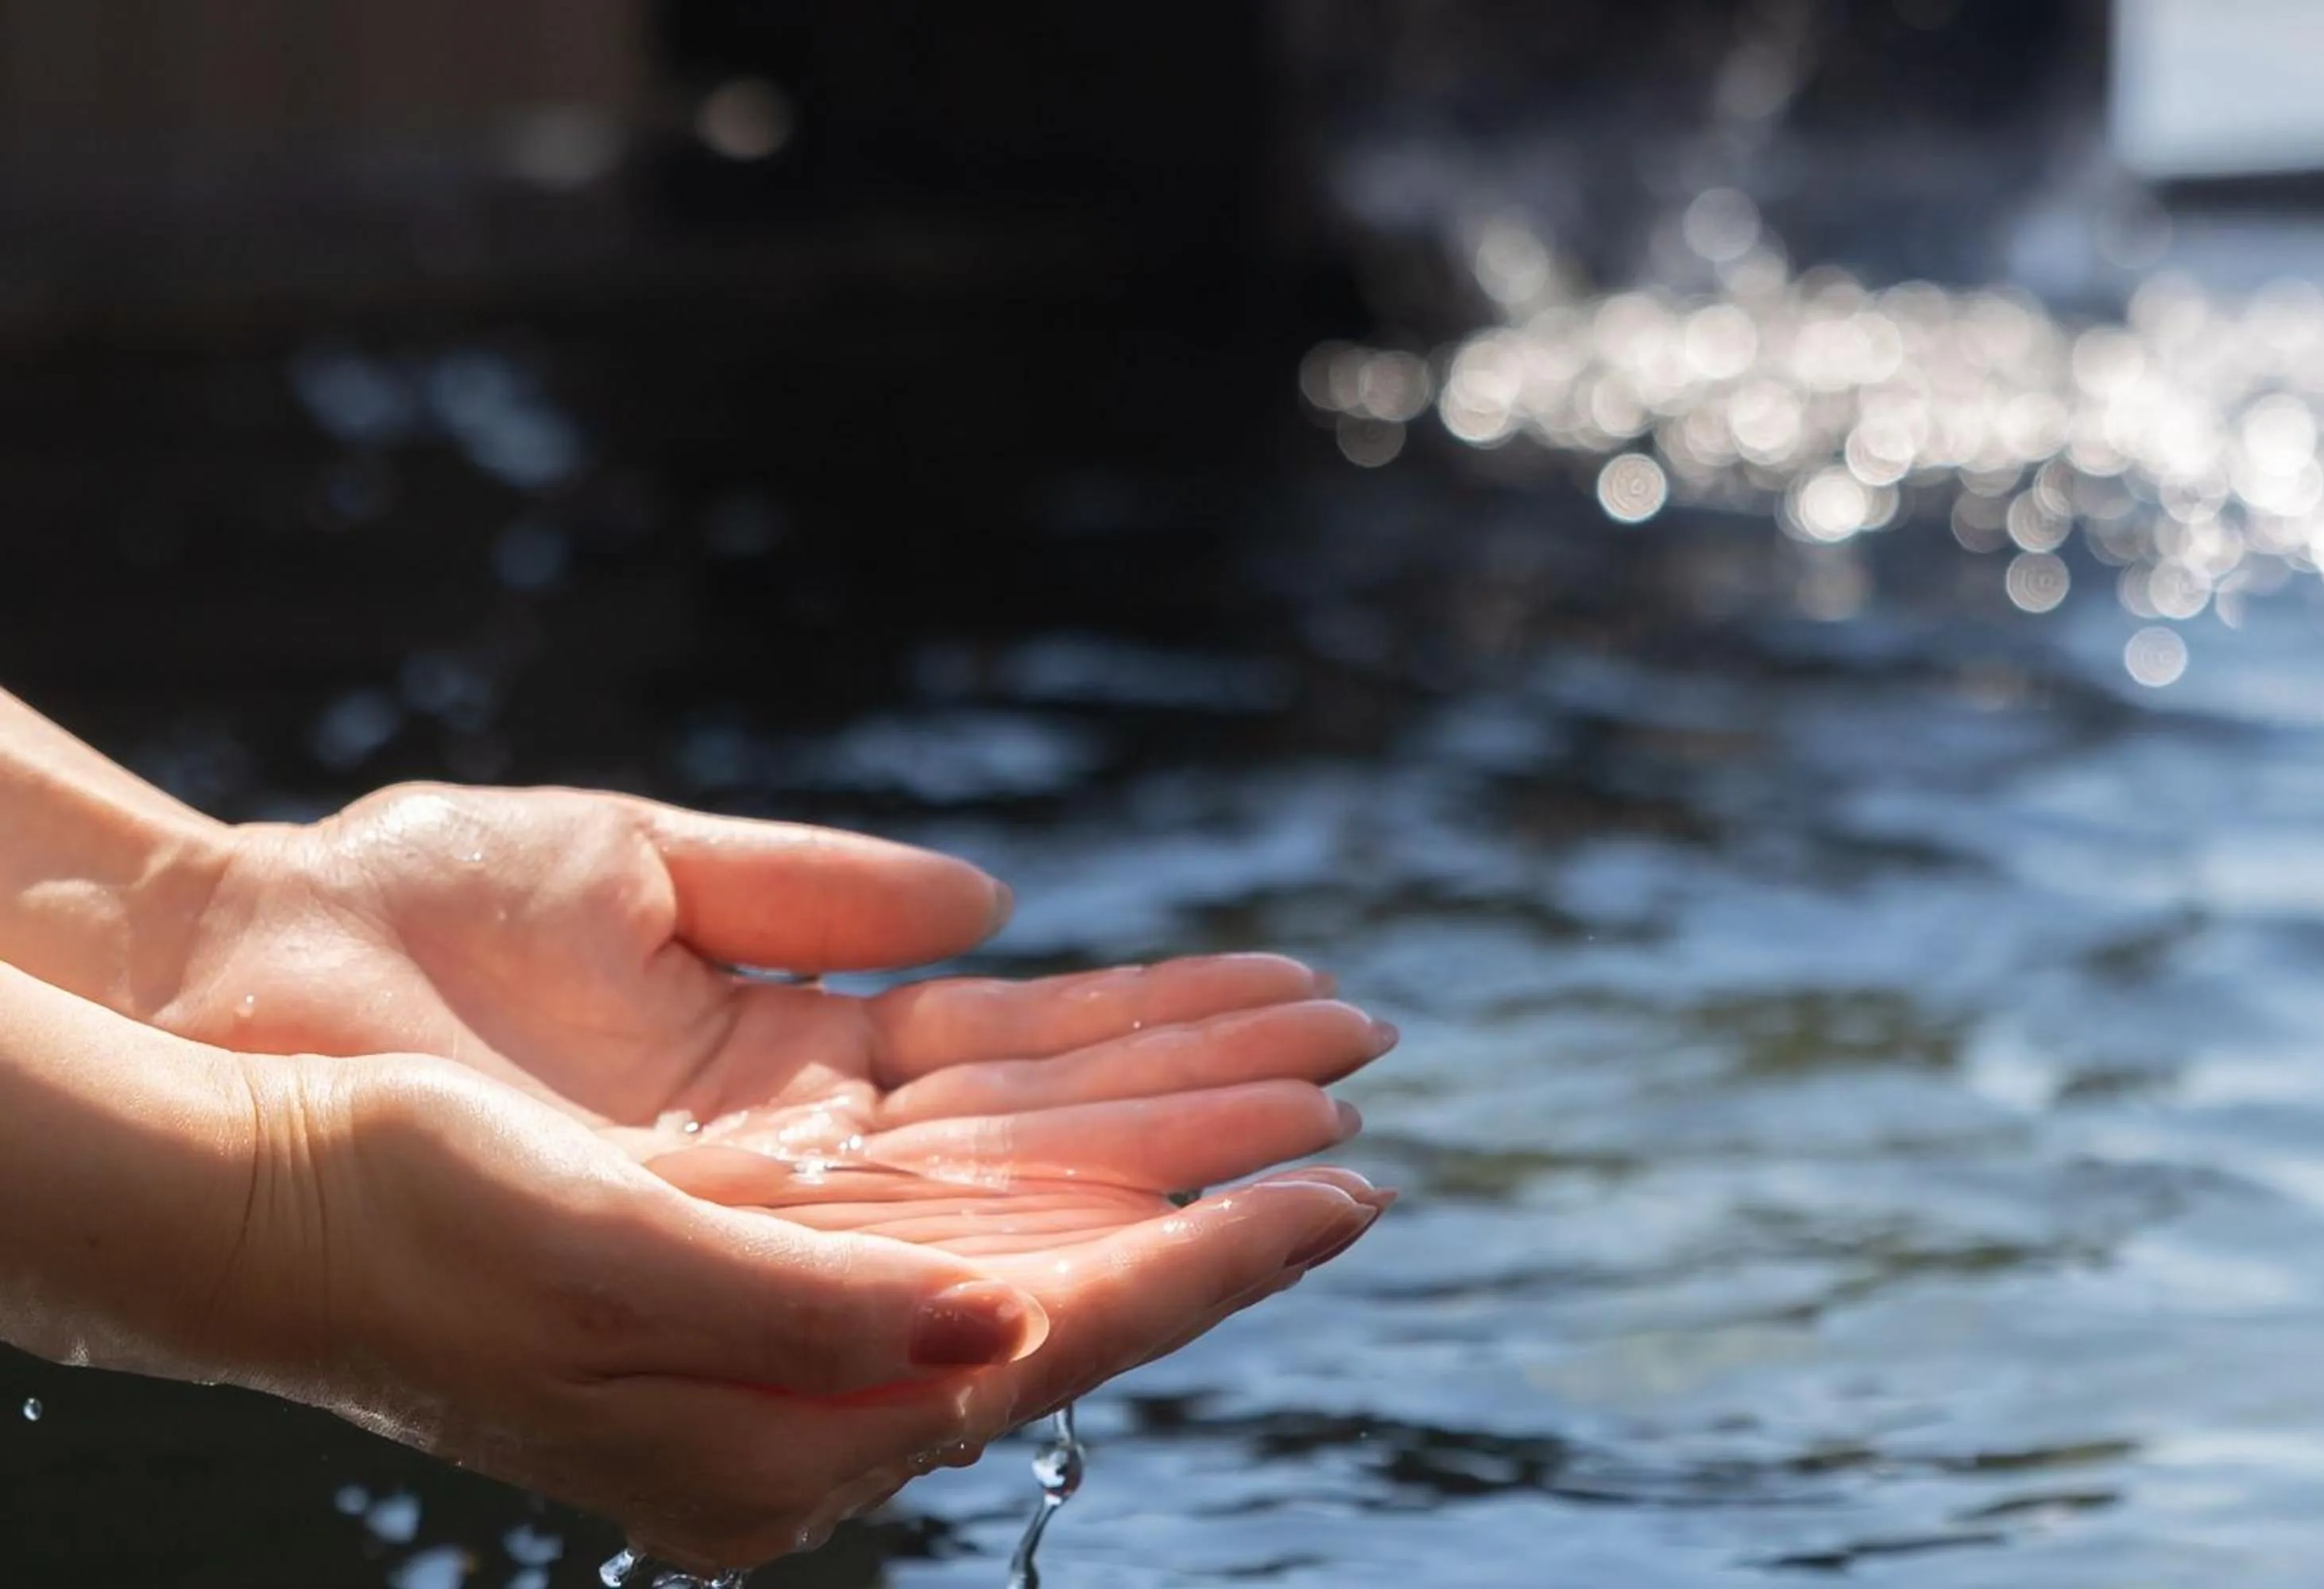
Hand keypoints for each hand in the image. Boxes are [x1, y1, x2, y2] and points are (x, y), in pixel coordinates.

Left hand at [158, 785, 1391, 1171]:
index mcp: (796, 1087)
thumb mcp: (647, 871)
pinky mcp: (689, 1292)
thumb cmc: (404, 920)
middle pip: (1049, 1165)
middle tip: (1366, 1082)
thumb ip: (821, 892)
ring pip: (1012, 1239)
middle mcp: (794, 1192)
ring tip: (1326, 1149)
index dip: (1172, 1042)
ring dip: (1175, 1199)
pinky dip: (1039, 1286)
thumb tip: (994, 904)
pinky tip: (1168, 1248)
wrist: (231, 983)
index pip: (1027, 1076)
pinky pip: (894, 1305)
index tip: (1306, 1006)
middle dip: (1213, 1125)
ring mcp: (748, 1249)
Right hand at [221, 1051, 1386, 1570]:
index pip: (1056, 1325)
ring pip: (1029, 1167)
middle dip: (1217, 1152)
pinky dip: (1051, 1075)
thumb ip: (820, 1314)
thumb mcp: (608, 1275)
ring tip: (1289, 1037)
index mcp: (792, 1417)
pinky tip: (1123, 1049)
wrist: (250, 1178)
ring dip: (1156, 1098)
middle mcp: (817, 1345)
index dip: (1208, 1256)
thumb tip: (1012, 1324)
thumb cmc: (403, 1236)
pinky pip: (947, 1122)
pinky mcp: (759, 1177)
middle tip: (1358, 1075)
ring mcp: (797, 1257)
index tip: (1347, 1188)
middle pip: (1074, 1237)